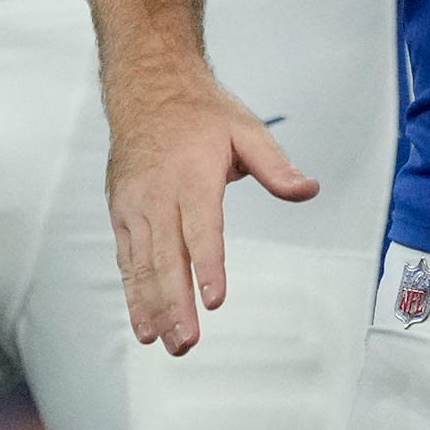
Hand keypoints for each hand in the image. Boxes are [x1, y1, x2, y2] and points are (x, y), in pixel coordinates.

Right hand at [103, 65, 315, 354]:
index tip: (214, 298)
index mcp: (192, 176)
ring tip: (165, 342)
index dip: (207, 265)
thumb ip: (276, 166)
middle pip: (167, 256)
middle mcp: (158, 195)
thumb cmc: (198, 111)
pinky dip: (133, 293)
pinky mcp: (121, 212)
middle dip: (175, 302)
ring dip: (152, 307)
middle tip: (187, 340)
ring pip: (142, 264)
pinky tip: (143, 323)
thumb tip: (308, 189)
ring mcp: (135, 206)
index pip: (201, 228)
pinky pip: (126, 259)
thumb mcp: (245, 129)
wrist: (147, 87)